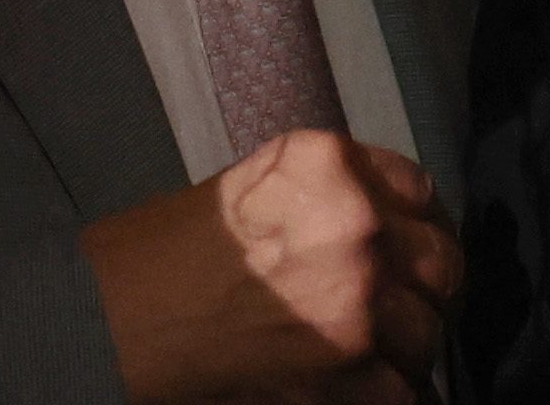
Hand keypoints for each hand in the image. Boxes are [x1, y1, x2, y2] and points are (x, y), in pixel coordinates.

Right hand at [79, 130, 461, 404]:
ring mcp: (360, 305)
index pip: (418, 190)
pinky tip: (359, 387)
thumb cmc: (161, 257)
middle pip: (441, 262)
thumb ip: (329, 197)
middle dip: (423, 288)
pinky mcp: (350, 377)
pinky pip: (407, 391)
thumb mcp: (253, 189)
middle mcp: (358, 227)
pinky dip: (388, 394)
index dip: (413, 224)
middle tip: (397, 307)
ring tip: (366, 353)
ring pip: (428, 332)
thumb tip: (388, 226)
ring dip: (404, 347)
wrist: (107, 325)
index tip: (404, 247)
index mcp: (329, 166)